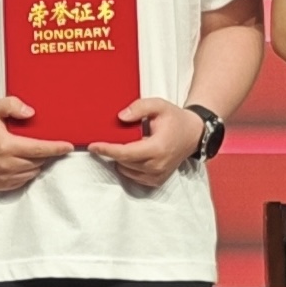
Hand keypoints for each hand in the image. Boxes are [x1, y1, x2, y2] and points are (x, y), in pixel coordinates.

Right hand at [0, 96, 72, 196]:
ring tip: (29, 151)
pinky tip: (20, 161)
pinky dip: (26, 171)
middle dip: (46, 153)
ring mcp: (2, 177)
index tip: (69, 147)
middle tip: (45, 143)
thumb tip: (32, 113)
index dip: (56, 148)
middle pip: (38, 161)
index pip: (39, 149)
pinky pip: (22, 180)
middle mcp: (5, 165)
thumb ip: (12, 105)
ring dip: (36, 163)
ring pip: (32, 172)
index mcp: (6, 146)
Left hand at [88, 97, 204, 190]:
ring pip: (126, 170)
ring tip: (131, 143)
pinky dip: (128, 165)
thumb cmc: (175, 119)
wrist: (193, 134)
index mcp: (158, 148)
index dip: (107, 150)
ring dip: (121, 158)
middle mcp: (157, 165)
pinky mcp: (156, 181)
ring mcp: (157, 175)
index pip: (126, 153)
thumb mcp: (158, 105)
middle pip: (123, 162)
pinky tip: (135, 153)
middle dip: (113, 150)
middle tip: (111, 137)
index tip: (92, 146)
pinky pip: (133, 176)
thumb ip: (139, 108)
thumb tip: (121, 117)